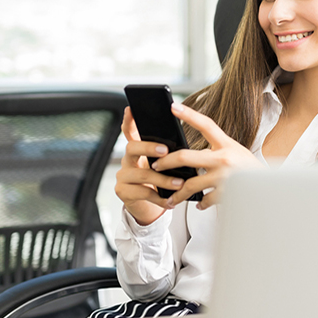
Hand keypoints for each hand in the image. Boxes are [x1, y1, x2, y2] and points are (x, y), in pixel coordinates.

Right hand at [113, 107, 182, 225]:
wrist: (149, 208)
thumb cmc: (160, 183)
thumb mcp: (165, 167)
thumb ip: (171, 156)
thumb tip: (194, 151)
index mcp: (138, 150)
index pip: (130, 131)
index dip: (129, 120)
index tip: (131, 108)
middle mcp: (127, 160)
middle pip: (131, 147)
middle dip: (148, 147)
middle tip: (165, 151)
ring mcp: (123, 175)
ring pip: (141, 173)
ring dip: (163, 178)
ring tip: (179, 183)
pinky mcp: (123, 191)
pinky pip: (142, 192)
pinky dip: (159, 198)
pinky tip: (170, 201)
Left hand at [151, 102, 261, 209]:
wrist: (270, 188)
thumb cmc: (249, 169)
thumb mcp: (235, 152)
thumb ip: (215, 150)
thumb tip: (190, 155)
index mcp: (226, 144)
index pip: (205, 125)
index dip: (189, 114)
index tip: (173, 107)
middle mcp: (225, 158)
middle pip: (186, 157)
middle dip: (166, 162)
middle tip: (156, 166)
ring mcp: (225, 176)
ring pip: (191, 184)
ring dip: (178, 193)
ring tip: (171, 198)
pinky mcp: (227, 193)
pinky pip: (205, 199)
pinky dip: (200, 203)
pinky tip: (198, 204)